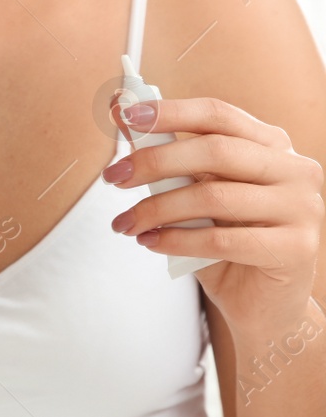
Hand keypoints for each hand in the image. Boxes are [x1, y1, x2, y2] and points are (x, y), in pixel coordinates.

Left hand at [105, 95, 325, 338]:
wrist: (263, 303)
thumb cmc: (225, 239)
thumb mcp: (194, 191)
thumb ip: (168, 155)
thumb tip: (121, 113)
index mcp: (272, 144)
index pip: (217, 114)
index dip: (170, 112)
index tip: (125, 116)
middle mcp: (295, 169)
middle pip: (214, 151)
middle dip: (154, 162)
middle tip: (114, 178)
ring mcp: (302, 207)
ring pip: (213, 196)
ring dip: (157, 209)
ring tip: (126, 222)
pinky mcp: (296, 248)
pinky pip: (221, 240)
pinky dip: (176, 240)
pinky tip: (151, 242)